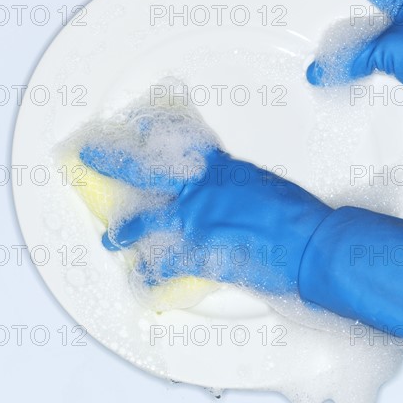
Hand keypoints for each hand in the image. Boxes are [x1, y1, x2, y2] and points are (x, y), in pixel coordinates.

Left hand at [80, 145, 331, 291]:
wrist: (310, 243)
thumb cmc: (295, 213)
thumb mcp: (261, 185)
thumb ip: (232, 185)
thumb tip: (220, 194)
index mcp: (218, 169)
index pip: (177, 143)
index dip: (150, 131)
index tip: (135, 123)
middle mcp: (199, 192)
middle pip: (145, 171)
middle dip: (113, 161)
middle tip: (91, 155)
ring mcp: (196, 223)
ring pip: (145, 222)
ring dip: (125, 232)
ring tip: (112, 238)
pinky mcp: (200, 255)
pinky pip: (164, 265)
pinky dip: (152, 274)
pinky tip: (142, 279)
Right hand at [306, 0, 402, 149]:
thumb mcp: (389, 48)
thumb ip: (351, 58)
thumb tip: (323, 68)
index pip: (362, 2)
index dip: (339, 20)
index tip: (320, 37)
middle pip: (367, 33)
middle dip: (350, 49)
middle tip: (330, 59)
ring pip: (376, 57)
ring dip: (364, 70)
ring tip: (346, 76)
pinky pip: (386, 76)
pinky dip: (375, 84)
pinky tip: (366, 89)